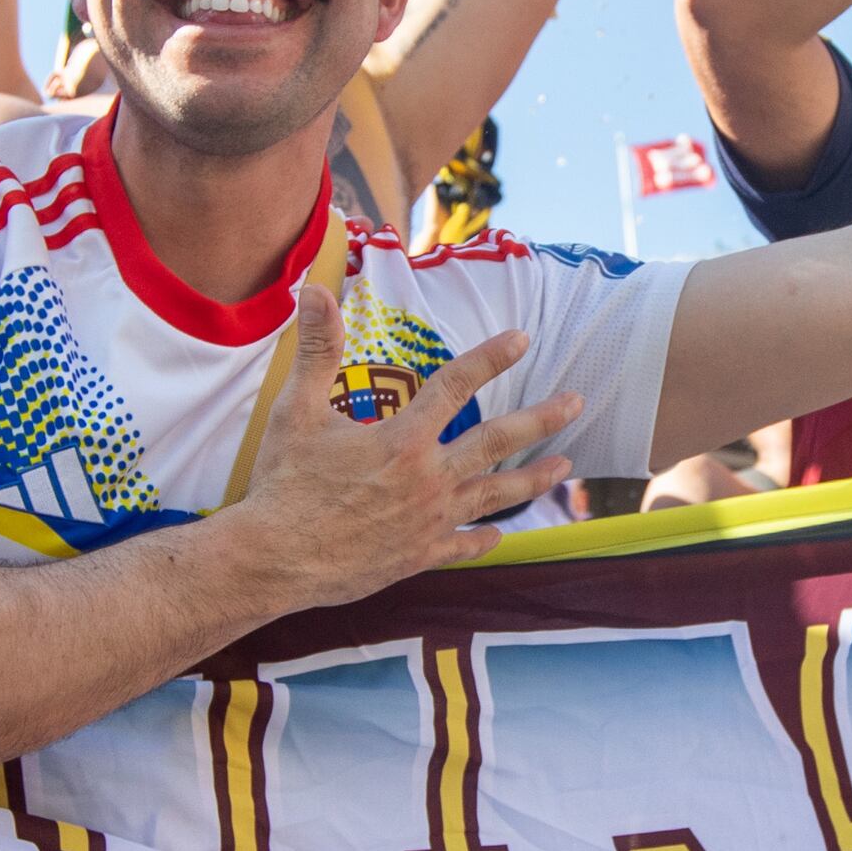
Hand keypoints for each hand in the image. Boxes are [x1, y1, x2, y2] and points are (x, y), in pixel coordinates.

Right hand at [222, 289, 586, 604]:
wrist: (274, 560)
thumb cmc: (283, 483)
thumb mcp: (294, 410)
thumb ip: (316, 350)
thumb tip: (315, 290)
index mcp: (403, 439)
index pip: (456, 385)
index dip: (490, 358)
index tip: (522, 338)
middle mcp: (428, 478)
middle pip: (497, 442)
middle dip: (542, 419)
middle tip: (577, 401)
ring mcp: (429, 521)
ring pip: (495, 496)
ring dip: (533, 479)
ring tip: (565, 466)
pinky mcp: (419, 556)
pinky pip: (463, 546)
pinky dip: (483, 540)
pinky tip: (499, 535)